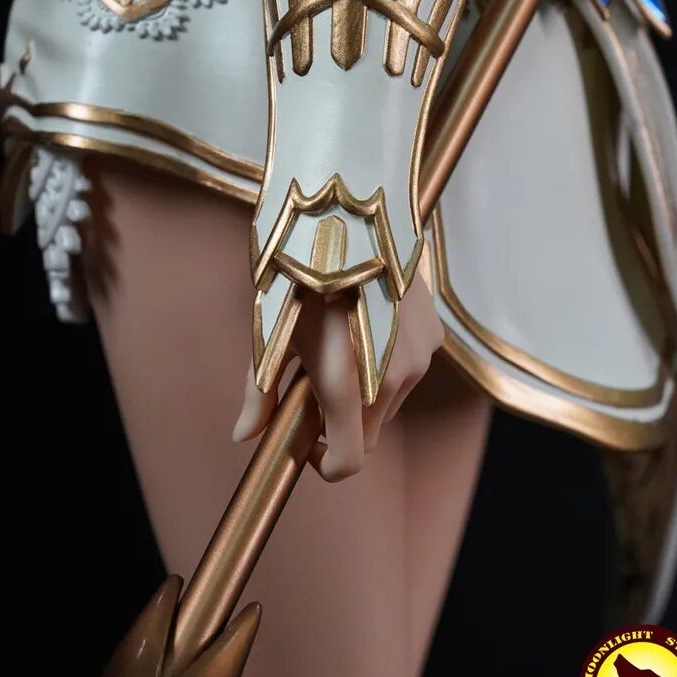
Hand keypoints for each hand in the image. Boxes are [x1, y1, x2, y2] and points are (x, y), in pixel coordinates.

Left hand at [235, 273, 443, 480]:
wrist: (350, 214)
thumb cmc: (302, 272)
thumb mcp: (273, 333)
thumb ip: (260, 393)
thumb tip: (243, 435)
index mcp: (344, 385)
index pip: (348, 461)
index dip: (325, 463)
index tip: (307, 441)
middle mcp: (390, 380)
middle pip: (368, 433)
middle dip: (341, 422)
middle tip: (314, 382)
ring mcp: (418, 358)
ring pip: (389, 403)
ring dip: (366, 394)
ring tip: (341, 347)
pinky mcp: (433, 336)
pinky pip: (408, 371)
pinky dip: (387, 366)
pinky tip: (366, 326)